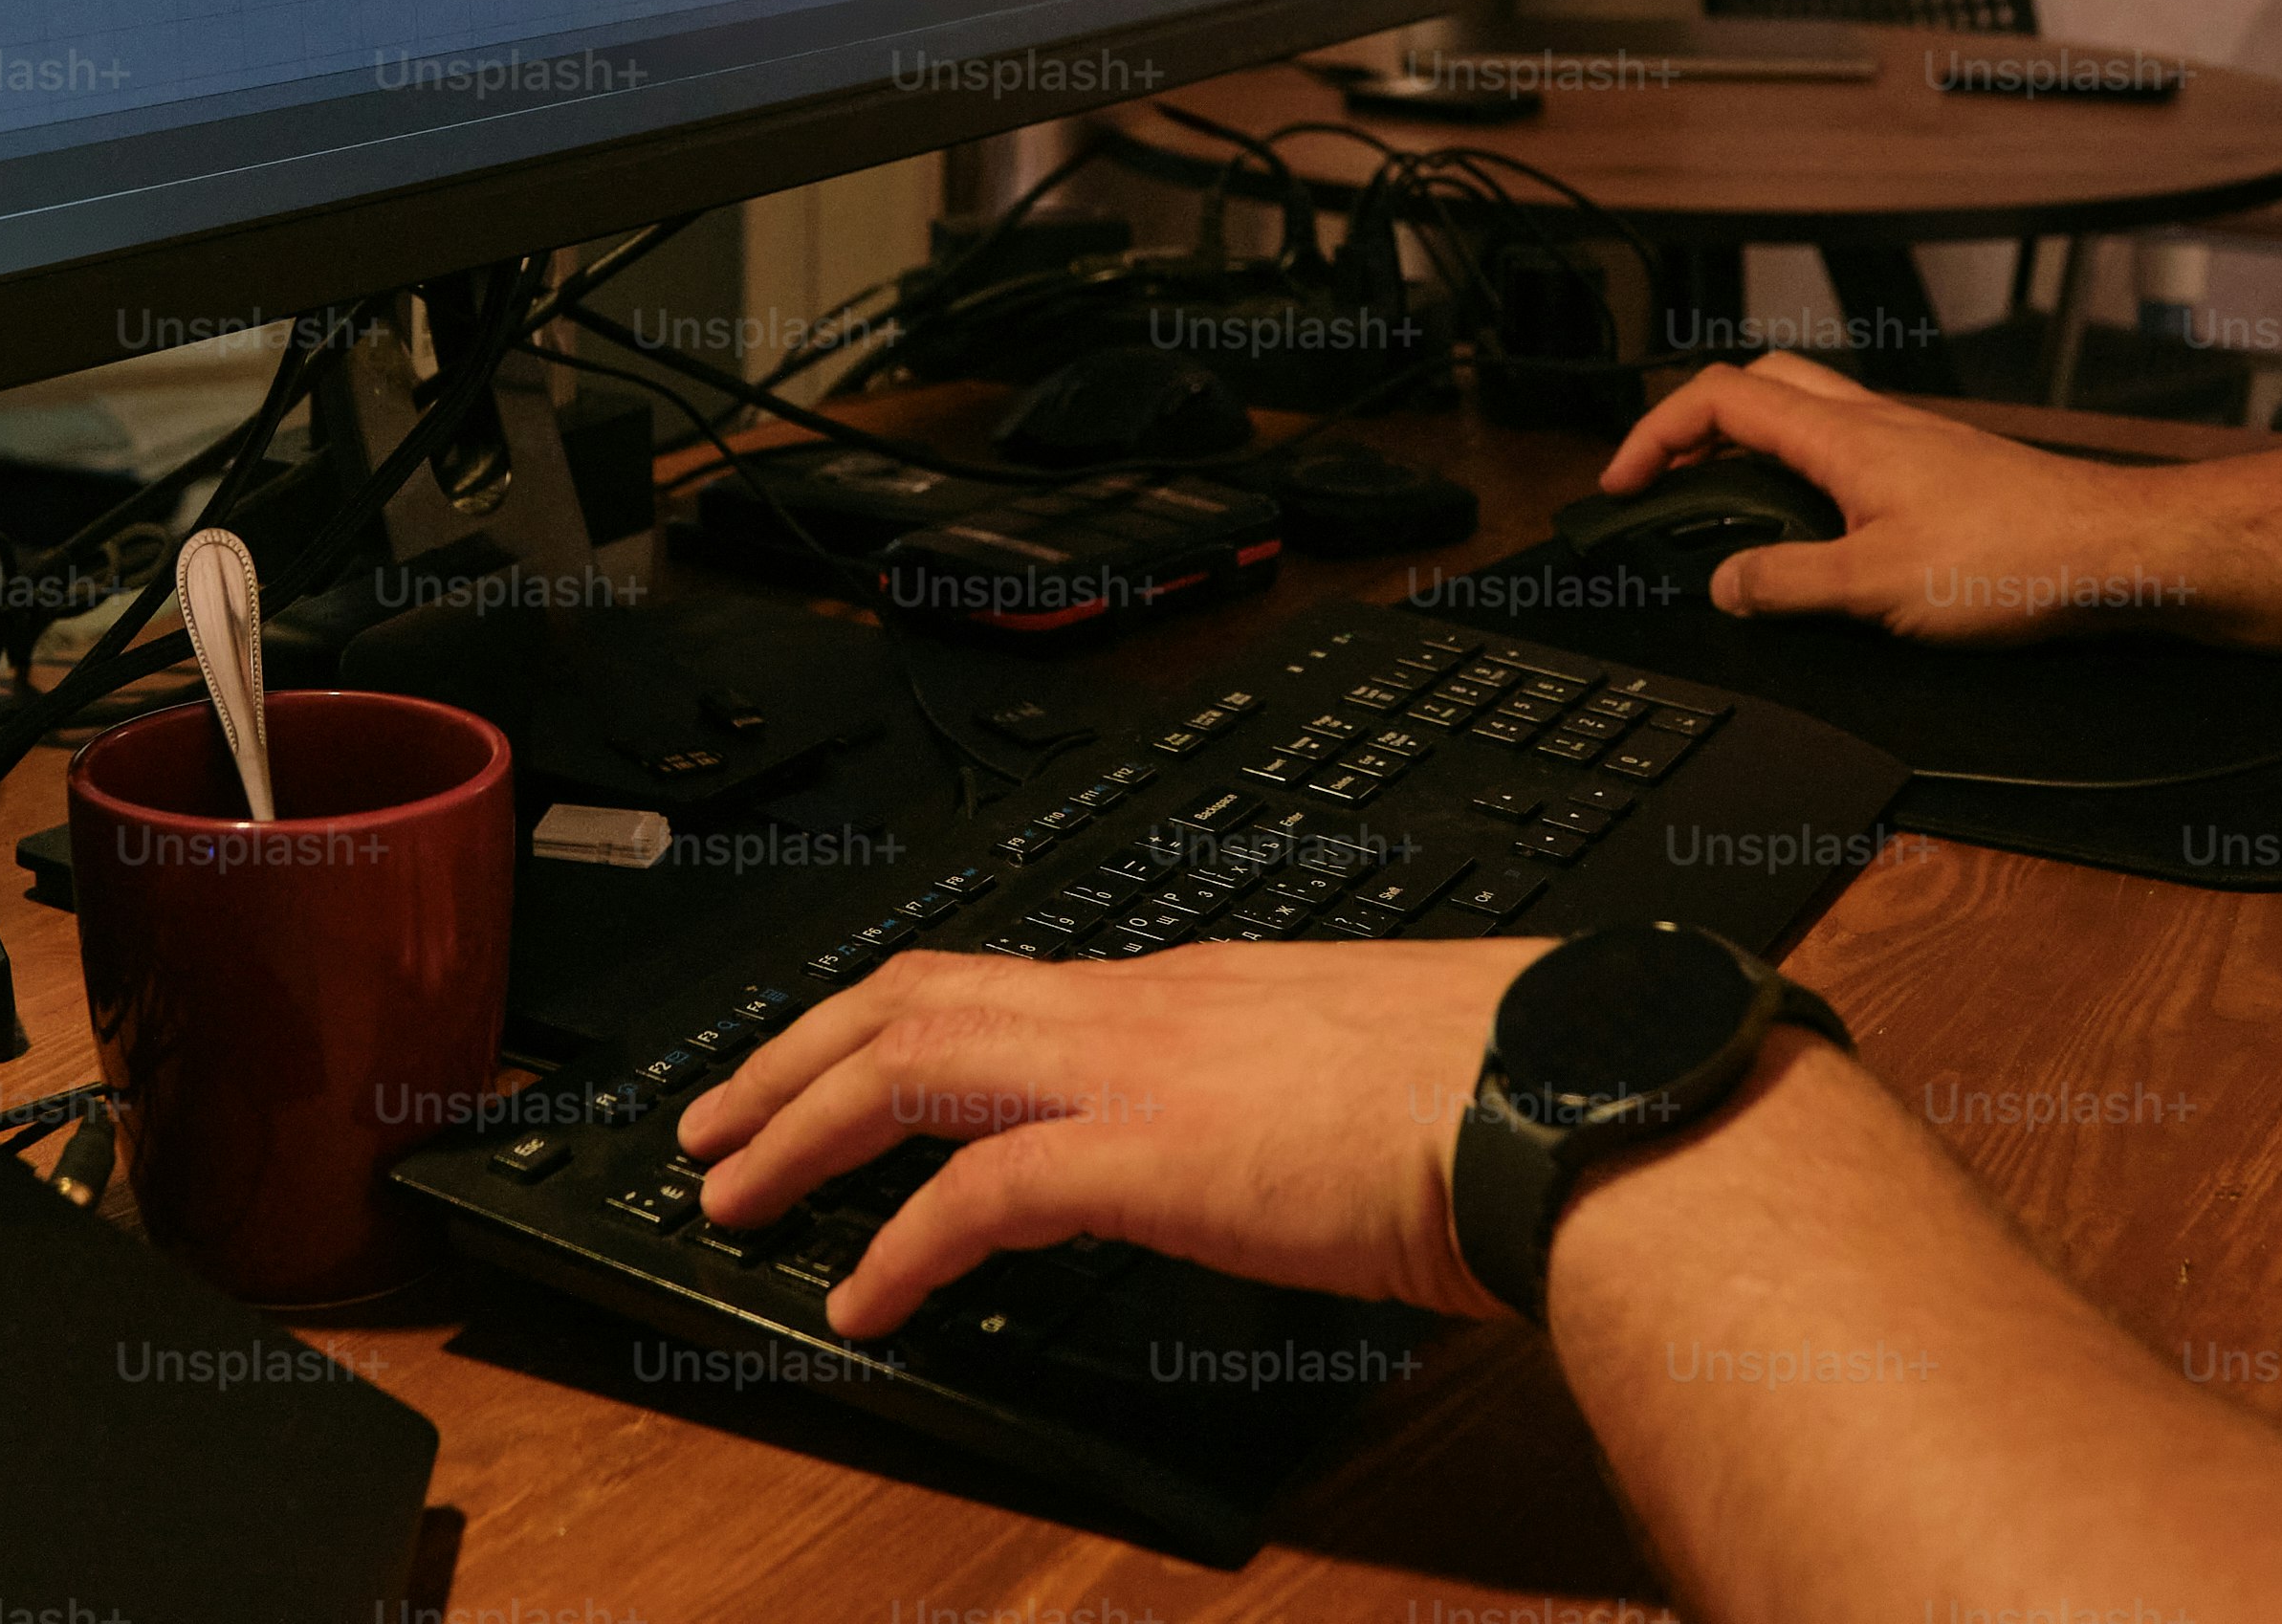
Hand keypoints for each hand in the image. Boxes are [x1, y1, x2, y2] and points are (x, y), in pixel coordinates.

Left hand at [672, 938, 1542, 1339]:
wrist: (1568, 1098)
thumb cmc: (1510, 1099)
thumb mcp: (1373, 1085)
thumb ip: (1303, 1106)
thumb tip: (1295, 1155)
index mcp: (1197, 990)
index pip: (1005, 982)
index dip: (895, 1018)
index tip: (831, 1061)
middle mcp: (1147, 1004)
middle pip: (916, 994)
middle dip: (794, 1052)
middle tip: (714, 1116)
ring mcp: (1140, 1069)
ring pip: (910, 1061)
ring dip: (799, 1126)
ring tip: (730, 1191)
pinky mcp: (1150, 1155)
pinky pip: (975, 1194)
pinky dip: (900, 1243)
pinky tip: (859, 1299)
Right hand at [1596, 353, 2174, 636]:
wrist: (2117, 553)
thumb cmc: (2019, 557)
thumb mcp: (1876, 588)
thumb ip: (1787, 584)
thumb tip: (1725, 584)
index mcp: (1842, 436)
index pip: (1718, 397)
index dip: (1653, 433)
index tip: (1622, 482)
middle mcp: (1873, 423)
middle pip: (1757, 386)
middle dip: (1695, 424)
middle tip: (1668, 480)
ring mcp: (1909, 442)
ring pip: (1805, 414)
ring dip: (1752, 446)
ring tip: (1731, 506)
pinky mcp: (1941, 471)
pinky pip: (1849, 448)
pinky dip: (1806, 471)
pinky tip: (1821, 527)